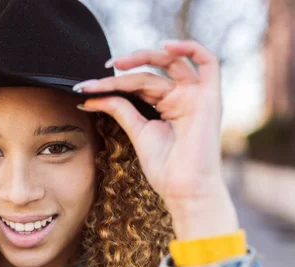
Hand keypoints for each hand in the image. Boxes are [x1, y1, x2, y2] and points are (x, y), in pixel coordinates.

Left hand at [74, 40, 237, 238]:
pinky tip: (164, 47)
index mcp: (168, 106)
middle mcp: (184, 97)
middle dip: (121, 72)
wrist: (184, 190)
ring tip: (115, 64)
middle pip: (150, 73)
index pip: (139, 84)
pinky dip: (189, 48)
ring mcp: (197, 96)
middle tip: (94, 79)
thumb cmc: (166, 169)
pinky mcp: (210, 97)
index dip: (112, 84)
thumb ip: (121, 109)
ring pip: (168, 64)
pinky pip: (208, 61)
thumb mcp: (138, 132)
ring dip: (142, 58)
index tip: (85, 90)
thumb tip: (92, 96)